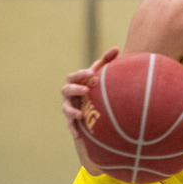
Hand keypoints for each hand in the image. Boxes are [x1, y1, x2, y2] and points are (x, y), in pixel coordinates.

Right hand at [61, 47, 118, 172]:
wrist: (93, 105)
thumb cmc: (97, 86)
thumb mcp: (102, 73)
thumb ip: (107, 61)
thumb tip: (116, 48)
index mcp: (76, 82)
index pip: (74, 76)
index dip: (81, 74)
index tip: (92, 73)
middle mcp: (70, 94)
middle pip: (67, 89)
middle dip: (75, 89)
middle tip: (87, 89)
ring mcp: (69, 107)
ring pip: (66, 108)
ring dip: (72, 111)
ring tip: (80, 114)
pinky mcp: (72, 121)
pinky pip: (71, 126)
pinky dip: (74, 130)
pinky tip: (79, 135)